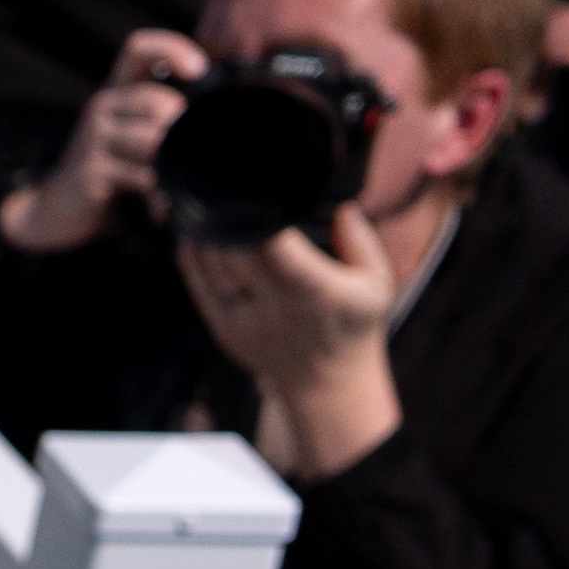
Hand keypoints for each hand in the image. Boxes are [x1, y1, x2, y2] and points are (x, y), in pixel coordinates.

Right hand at [0, 25, 209, 255]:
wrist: (56, 211)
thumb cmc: (109, 172)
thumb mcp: (133, 137)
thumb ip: (164, 122)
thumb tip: (220, 118)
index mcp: (115, 91)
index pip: (139, 48)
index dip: (172, 48)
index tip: (200, 70)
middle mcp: (102, 106)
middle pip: (157, 101)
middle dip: (181, 129)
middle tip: (187, 157)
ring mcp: (93, 139)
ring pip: (153, 140)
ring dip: (172, 166)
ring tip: (175, 187)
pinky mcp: (91, 171)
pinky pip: (142, 176)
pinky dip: (160, 196)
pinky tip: (160, 209)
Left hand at [186, 206, 402, 474]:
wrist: (327, 385)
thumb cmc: (354, 325)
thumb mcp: (376, 282)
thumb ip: (360, 240)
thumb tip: (339, 206)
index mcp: (314, 292)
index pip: (275, 249)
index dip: (258, 220)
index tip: (253, 189)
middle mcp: (275, 307)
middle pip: (236, 252)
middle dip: (228, 217)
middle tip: (225, 183)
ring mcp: (243, 321)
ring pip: (212, 267)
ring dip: (205, 232)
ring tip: (207, 200)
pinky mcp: (223, 330)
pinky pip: (198, 286)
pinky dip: (192, 257)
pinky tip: (192, 231)